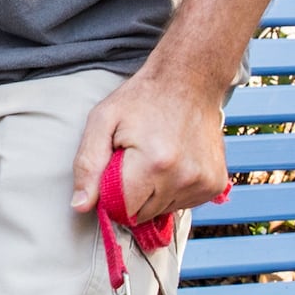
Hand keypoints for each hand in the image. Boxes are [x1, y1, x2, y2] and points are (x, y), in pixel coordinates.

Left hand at [70, 65, 228, 225]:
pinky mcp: (215, 184)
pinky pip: (184, 204)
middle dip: (133, 195)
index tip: (114, 172)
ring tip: (156, 159)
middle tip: (135, 161)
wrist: (190, 79)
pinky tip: (174, 163)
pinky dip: (174, 190)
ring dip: (154, 193)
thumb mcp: (102, 121)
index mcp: (152, 163)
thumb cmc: (141, 99)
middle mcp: (182, 177)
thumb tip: (79, 206)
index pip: (122, 210)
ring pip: (163, 211)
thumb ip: (87, 165)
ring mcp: (203, 182)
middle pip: (143, 214)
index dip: (111, 196)